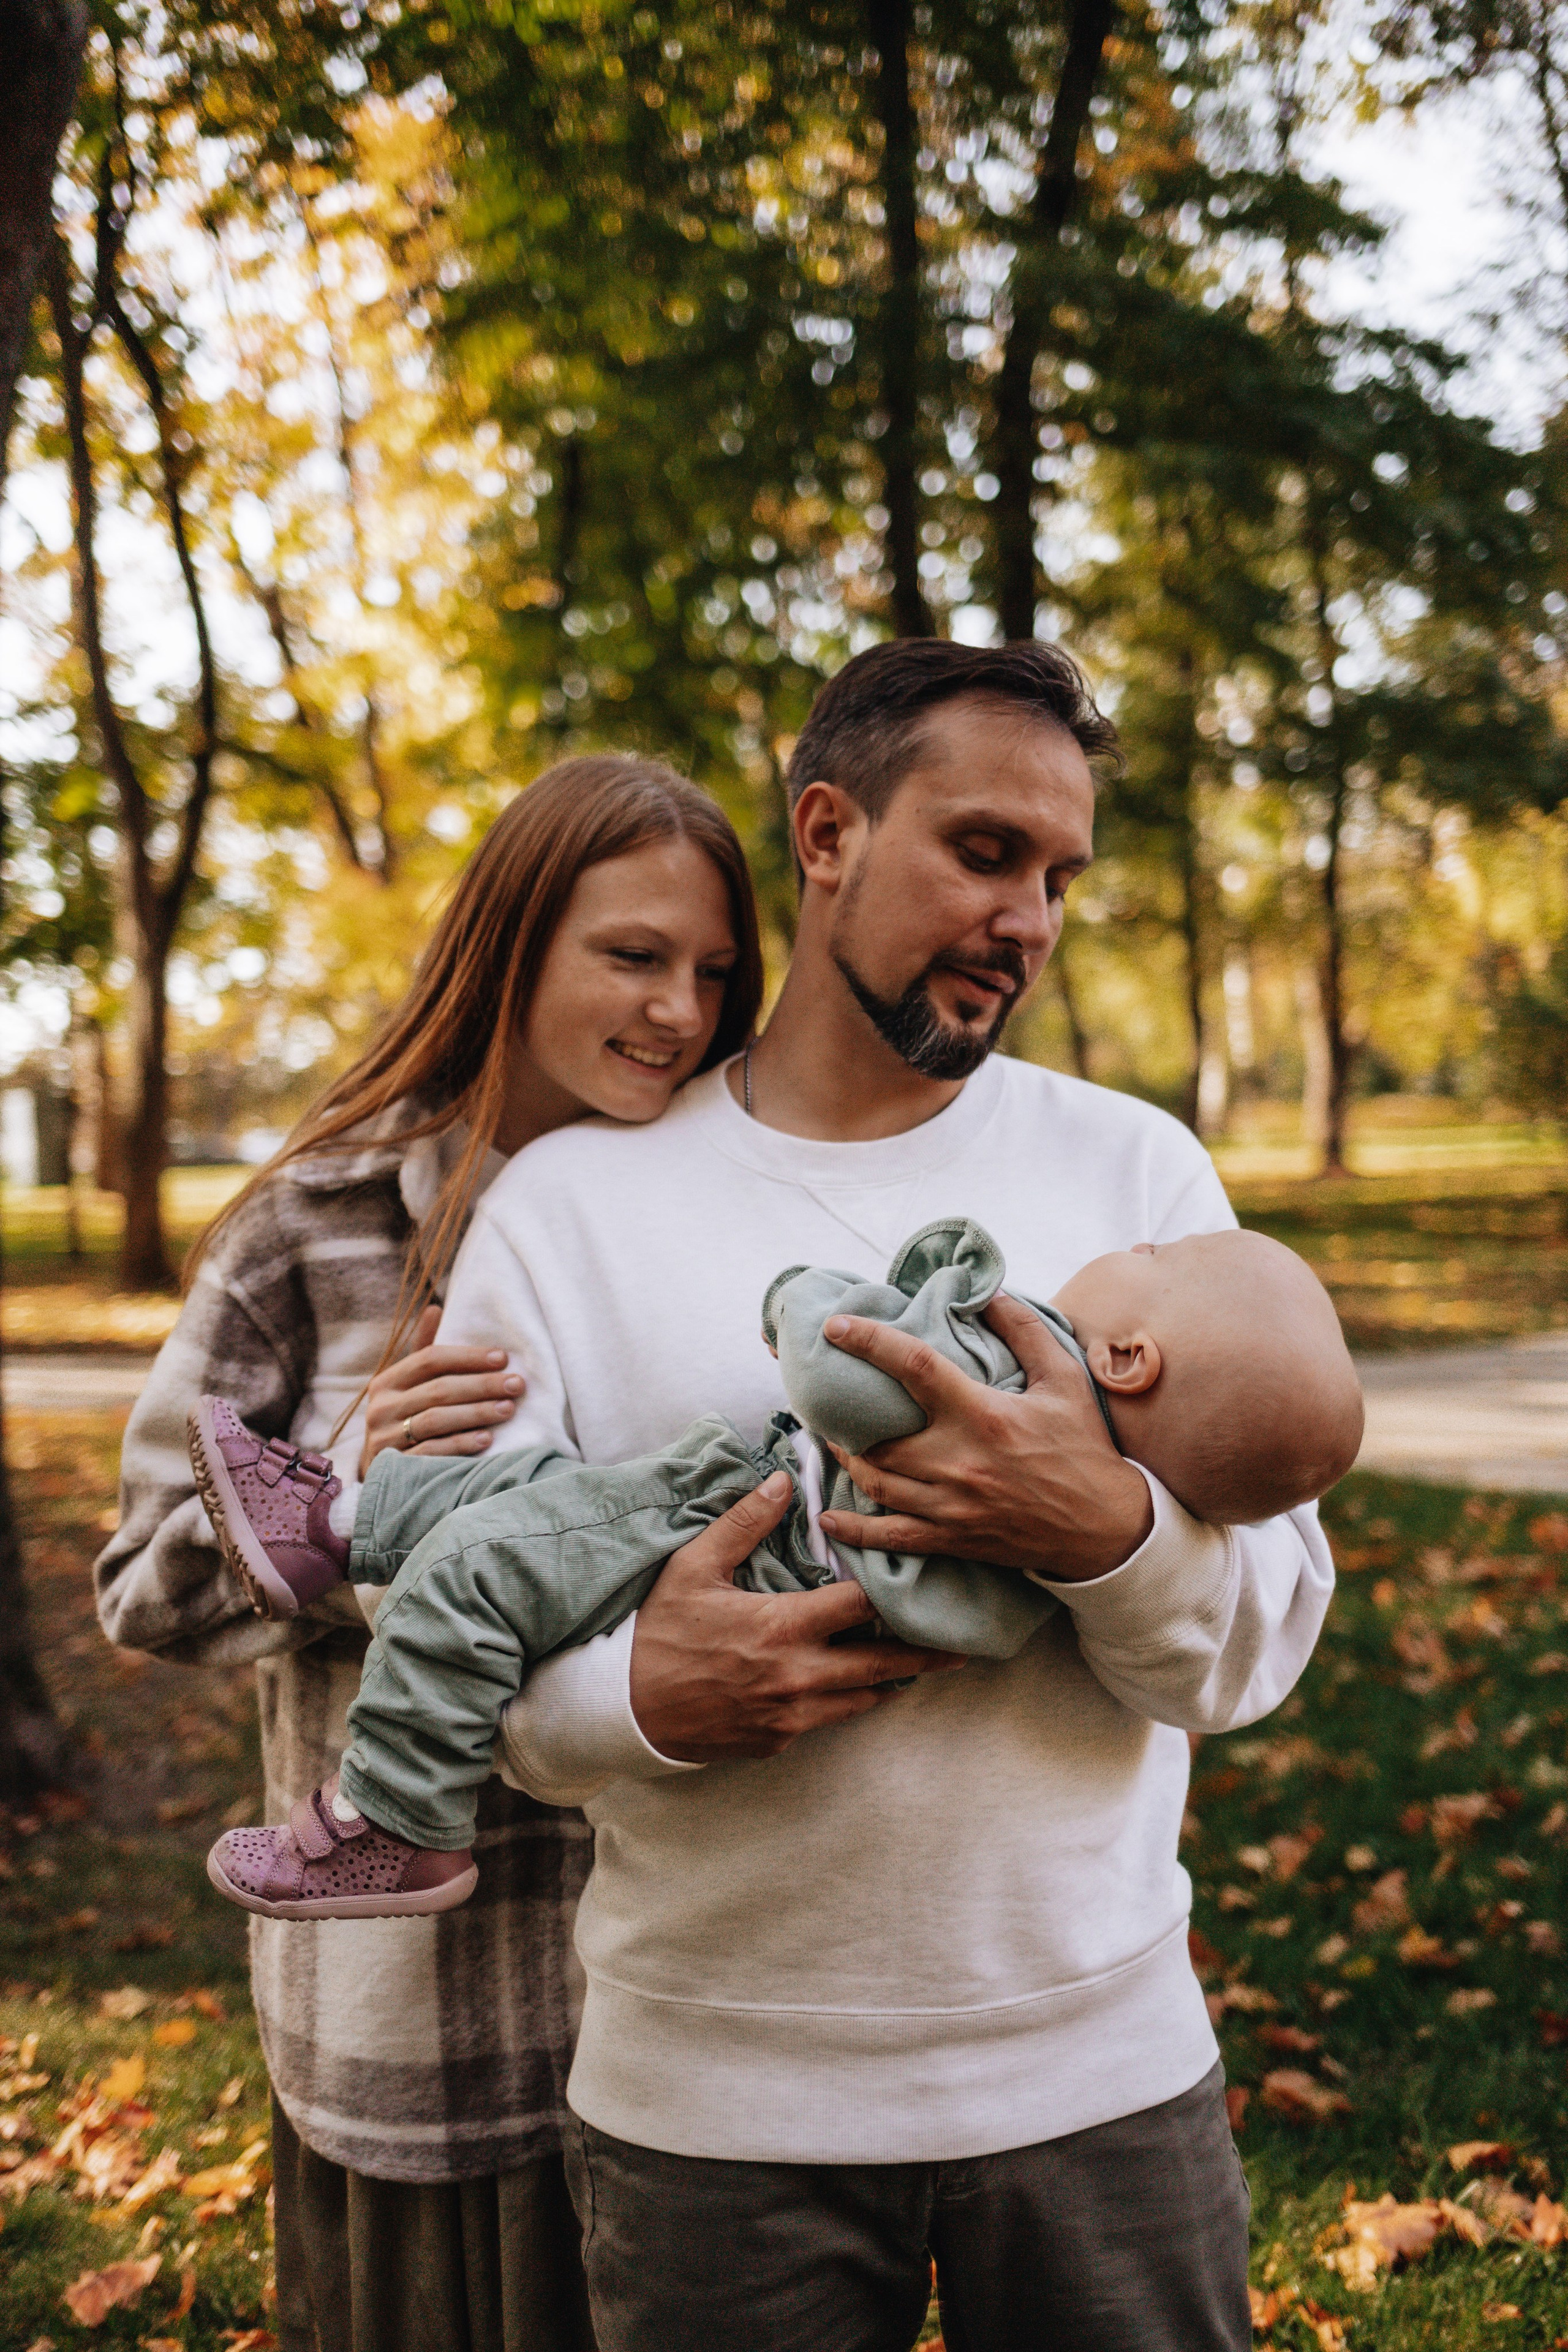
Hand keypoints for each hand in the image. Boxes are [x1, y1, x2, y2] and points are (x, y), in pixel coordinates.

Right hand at [359, 1304, 524, 1476]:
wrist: (381, 1477)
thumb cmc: (404, 1421)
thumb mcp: (407, 1387)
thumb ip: (422, 1351)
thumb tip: (435, 1307)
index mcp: (386, 1382)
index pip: (429, 1359)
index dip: (468, 1357)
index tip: (503, 1358)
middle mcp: (381, 1408)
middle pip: (438, 1389)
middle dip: (482, 1385)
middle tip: (517, 1385)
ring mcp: (385, 1438)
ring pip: (436, 1419)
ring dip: (477, 1413)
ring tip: (508, 1409)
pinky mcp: (394, 1467)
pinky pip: (431, 1452)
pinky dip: (460, 1444)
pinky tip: (486, 1439)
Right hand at [629, 1471, 964, 1761]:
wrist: (623, 1708)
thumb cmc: (657, 1632)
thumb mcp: (693, 1568)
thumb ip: (743, 1524)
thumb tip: (782, 1483)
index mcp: (781, 1627)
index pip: (857, 1607)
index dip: (886, 1593)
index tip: (915, 1580)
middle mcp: (796, 1677)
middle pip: (880, 1665)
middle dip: (924, 1656)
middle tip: (962, 1649)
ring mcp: (790, 1716)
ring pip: (861, 1701)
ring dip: (887, 1682)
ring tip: (917, 1668)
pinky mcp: (777, 1742)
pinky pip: (826, 1723)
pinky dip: (843, 1704)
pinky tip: (854, 1688)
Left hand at [816, 1291, 1153, 1583]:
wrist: (1105, 1526)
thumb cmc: (1084, 1448)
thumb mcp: (1064, 1380)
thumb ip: (1026, 1331)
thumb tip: (989, 1294)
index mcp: (983, 1415)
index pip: (915, 1367)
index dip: (871, 1342)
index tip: (837, 1328)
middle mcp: (959, 1461)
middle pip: (878, 1437)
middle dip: (844, 1417)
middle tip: (830, 1399)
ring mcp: (951, 1505)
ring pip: (876, 1482)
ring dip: (847, 1461)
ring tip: (836, 1440)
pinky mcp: (952, 1538)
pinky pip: (891, 1536)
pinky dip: (855, 1530)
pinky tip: (830, 1518)